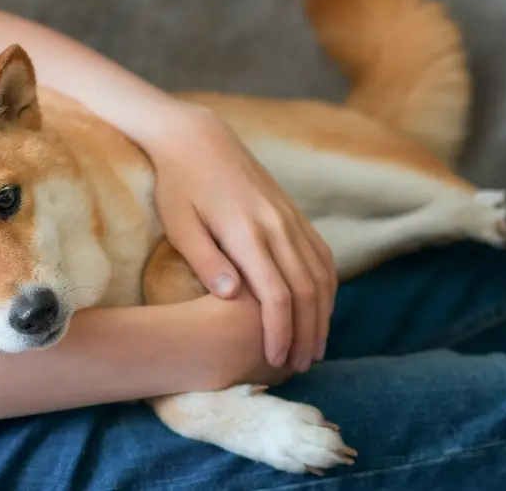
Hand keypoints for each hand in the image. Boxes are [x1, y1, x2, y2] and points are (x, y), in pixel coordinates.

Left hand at [145, 103, 337, 372]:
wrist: (198, 138)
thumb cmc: (178, 185)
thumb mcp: (180, 224)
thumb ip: (205, 260)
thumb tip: (229, 296)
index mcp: (247, 232)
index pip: (275, 294)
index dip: (280, 331)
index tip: (276, 360)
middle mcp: (277, 225)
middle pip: (306, 290)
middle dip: (307, 332)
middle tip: (300, 366)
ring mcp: (289, 217)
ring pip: (321, 273)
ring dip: (323, 313)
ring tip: (315, 346)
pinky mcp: (292, 212)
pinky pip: (321, 253)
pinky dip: (327, 285)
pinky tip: (321, 307)